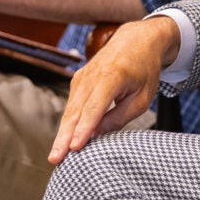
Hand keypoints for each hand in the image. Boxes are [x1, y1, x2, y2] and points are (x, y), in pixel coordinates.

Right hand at [49, 15, 179, 163]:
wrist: (136, 40)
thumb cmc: (144, 70)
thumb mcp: (142, 97)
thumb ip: (120, 116)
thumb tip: (97, 134)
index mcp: (112, 76)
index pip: (94, 107)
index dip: (84, 129)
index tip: (74, 147)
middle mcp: (92, 75)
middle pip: (75, 111)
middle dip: (64, 137)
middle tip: (55, 159)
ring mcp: (82, 76)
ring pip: (70, 110)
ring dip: (62, 133)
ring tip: (56, 156)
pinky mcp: (78, 81)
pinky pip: (72, 105)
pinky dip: (68, 123)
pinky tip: (65, 141)